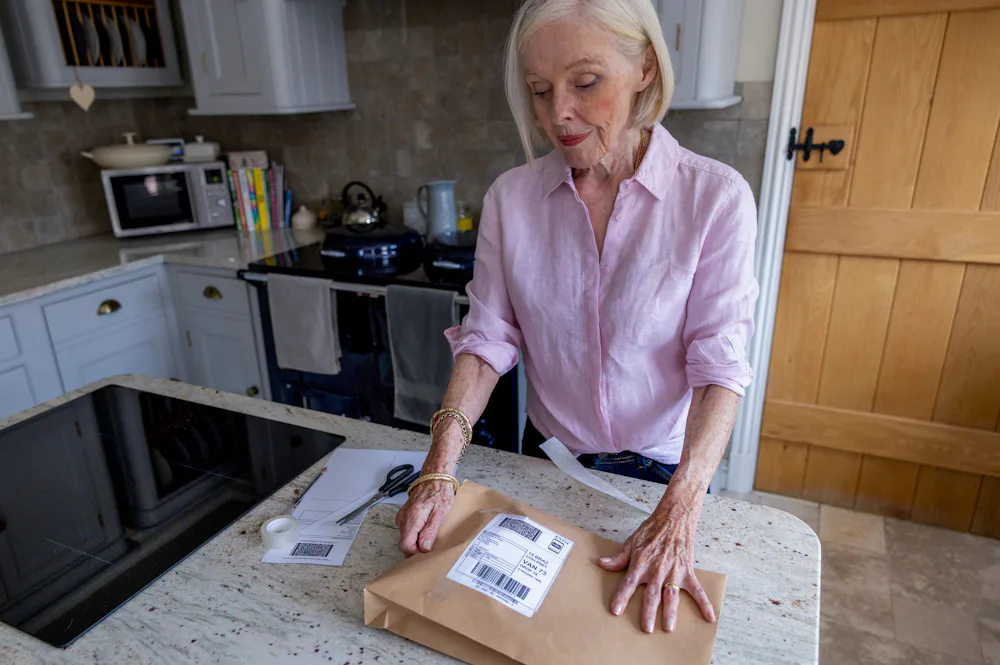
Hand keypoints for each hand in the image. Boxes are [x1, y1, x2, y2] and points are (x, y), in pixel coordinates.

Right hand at [395, 478, 454, 554]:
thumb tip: (423, 548)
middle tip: (431, 545)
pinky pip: (407, 530)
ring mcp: (402, 516)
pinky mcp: (404, 515)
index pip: (405, 546)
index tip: (427, 552)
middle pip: (404, 543)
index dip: (416, 553)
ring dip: (416, 541)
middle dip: (417, 548)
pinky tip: (426, 529)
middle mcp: (403, 518)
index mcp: (412, 518)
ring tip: (431, 535)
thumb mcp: (440, 512)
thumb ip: (430, 531)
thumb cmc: (440, 492)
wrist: (434, 476)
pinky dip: (415, 534)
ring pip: (406, 538)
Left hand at [598, 498, 714, 632]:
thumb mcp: (631, 542)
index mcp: (641, 563)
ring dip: (670, 612)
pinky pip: (697, 590)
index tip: (615, 610)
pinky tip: (709, 616)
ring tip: (668, 627)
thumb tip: (602, 564)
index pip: (628, 583)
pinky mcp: (687, 571)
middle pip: (652, 595)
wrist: (674, 518)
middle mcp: (657, 570)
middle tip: (646, 629)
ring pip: (672, 596)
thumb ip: (619, 557)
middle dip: (649, 612)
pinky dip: (704, 603)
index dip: (621, 597)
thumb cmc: (652, 530)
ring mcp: (674, 572)